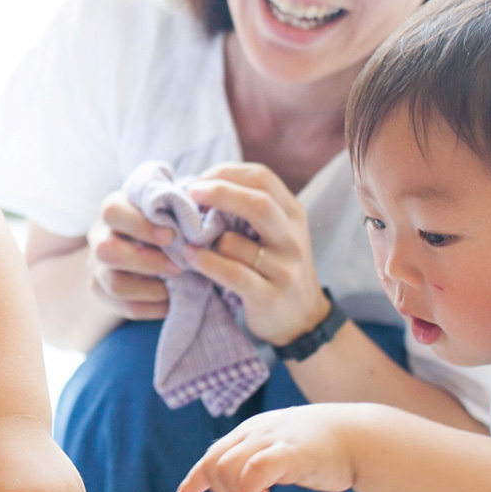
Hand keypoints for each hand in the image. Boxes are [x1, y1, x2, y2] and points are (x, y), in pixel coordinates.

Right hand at [87, 189, 181, 320]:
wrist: (147, 244)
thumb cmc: (164, 220)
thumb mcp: (167, 207)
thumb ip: (179, 208)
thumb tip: (202, 213)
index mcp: (113, 210)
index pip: (113, 213)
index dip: (140, 226)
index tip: (170, 236)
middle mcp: (98, 237)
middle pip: (107, 251)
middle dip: (146, 262)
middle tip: (177, 267)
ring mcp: (97, 267)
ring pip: (114, 284)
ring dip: (151, 289)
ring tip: (175, 286)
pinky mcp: (103, 292)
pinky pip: (124, 307)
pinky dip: (152, 308)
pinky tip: (171, 302)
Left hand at [172, 406, 363, 491]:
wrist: (359, 436)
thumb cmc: (321, 448)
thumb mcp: (281, 449)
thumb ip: (259, 461)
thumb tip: (243, 485)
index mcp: (250, 432)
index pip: (211, 455)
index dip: (194, 480)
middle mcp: (256, 432)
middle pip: (213, 462)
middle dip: (217, 488)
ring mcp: (273, 440)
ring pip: (227, 466)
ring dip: (233, 490)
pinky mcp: (291, 452)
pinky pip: (256, 467)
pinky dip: (247, 486)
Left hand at [182, 164, 329, 346]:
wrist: (303, 318)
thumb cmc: (276, 267)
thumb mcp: (275, 233)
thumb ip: (249, 210)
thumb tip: (200, 186)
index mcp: (292, 214)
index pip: (262, 178)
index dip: (227, 173)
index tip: (200, 179)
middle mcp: (292, 237)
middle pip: (258, 202)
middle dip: (219, 192)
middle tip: (190, 192)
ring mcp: (284, 268)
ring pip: (236, 242)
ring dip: (206, 236)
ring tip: (187, 235)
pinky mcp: (269, 296)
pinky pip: (233, 274)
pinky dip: (207, 262)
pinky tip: (191, 255)